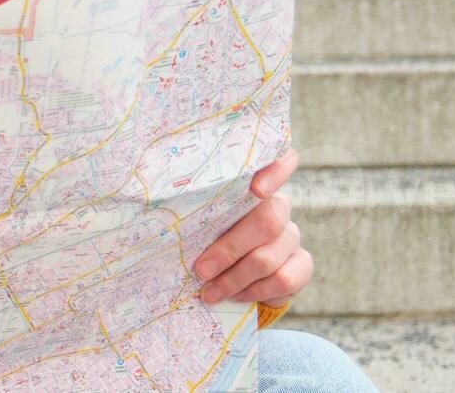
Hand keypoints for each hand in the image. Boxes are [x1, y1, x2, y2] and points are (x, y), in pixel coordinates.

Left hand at [191, 147, 310, 306]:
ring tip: (209, 292)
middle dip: (229, 249)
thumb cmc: (205, 244)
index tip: (257, 189)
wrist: (233, 282)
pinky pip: (284, 279)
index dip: (276, 169)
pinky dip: (254, 291)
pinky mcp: (302, 264)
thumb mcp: (196, 226)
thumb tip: (153, 210)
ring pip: (269, 256)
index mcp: (251, 187)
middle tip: (201, 270)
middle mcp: (277, 206)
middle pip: (268, 219)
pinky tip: (236, 296)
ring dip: (234, 279)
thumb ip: (191, 214)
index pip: (281, 159)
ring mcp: (292, 235)